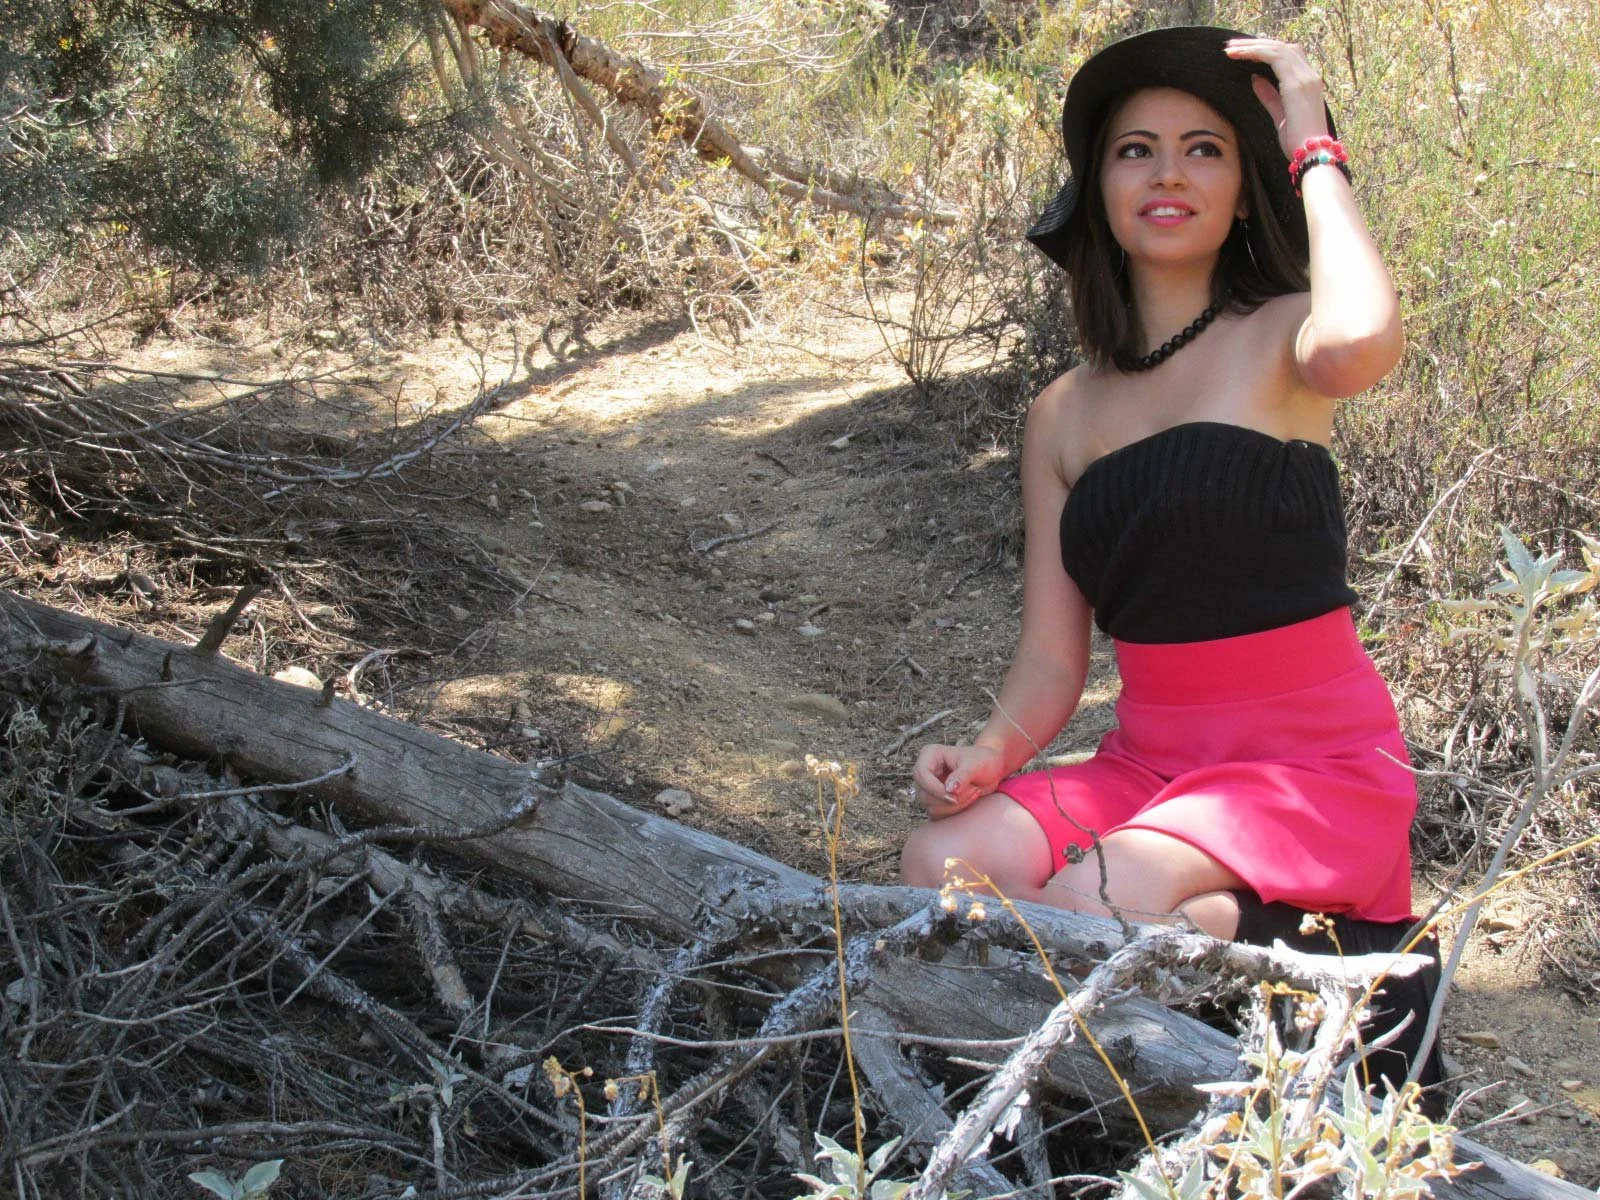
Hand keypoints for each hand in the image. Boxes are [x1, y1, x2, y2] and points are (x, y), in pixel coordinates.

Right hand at [911, 742, 1006, 817]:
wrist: (992, 768)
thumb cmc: (984, 760)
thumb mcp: (976, 765)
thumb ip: (962, 776)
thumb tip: (949, 790)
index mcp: (930, 755)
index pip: (921, 775)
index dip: (936, 789)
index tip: (955, 797)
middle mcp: (925, 772)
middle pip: (924, 794)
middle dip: (950, 799)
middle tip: (973, 790)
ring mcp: (928, 787)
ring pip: (931, 807)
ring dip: (954, 806)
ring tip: (973, 793)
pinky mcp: (935, 800)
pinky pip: (937, 814)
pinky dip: (954, 812)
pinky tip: (968, 800)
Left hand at [1224, 37, 1328, 156]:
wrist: (1312, 155)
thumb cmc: (1297, 143)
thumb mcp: (1280, 116)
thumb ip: (1270, 96)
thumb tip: (1255, 79)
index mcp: (1307, 83)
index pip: (1289, 55)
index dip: (1266, 50)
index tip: (1244, 52)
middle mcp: (1309, 76)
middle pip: (1283, 47)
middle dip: (1256, 44)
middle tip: (1232, 46)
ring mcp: (1305, 78)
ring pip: (1278, 48)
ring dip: (1252, 46)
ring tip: (1231, 49)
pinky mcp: (1296, 85)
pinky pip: (1275, 57)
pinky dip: (1256, 53)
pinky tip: (1240, 55)